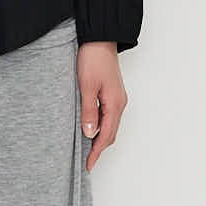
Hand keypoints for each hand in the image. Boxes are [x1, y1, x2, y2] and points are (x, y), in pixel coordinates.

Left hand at [77, 41, 126, 173]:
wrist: (99, 40)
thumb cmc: (93, 60)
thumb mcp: (86, 87)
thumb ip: (88, 112)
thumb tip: (89, 134)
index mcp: (114, 104)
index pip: (106, 135)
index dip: (96, 152)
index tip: (89, 165)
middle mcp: (119, 103)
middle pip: (110, 133)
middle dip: (99, 148)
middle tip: (86, 161)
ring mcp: (117, 98)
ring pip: (110, 125)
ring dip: (100, 138)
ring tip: (86, 149)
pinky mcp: (112, 93)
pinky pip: (108, 116)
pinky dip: (100, 127)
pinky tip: (90, 128)